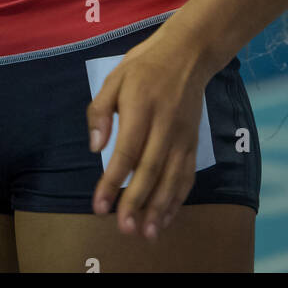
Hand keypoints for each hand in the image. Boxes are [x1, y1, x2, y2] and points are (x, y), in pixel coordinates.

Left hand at [86, 24, 210, 237]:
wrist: (188, 54)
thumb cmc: (144, 66)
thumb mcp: (114, 78)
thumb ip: (100, 111)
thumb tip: (94, 147)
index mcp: (140, 107)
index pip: (126, 151)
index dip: (113, 181)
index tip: (100, 205)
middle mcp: (165, 125)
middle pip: (151, 169)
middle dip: (137, 202)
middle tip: (124, 229)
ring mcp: (183, 135)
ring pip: (172, 177)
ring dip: (160, 208)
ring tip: (146, 233)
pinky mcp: (193, 142)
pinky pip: (187, 175)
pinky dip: (177, 198)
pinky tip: (166, 216)